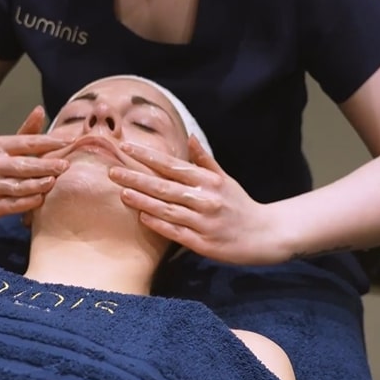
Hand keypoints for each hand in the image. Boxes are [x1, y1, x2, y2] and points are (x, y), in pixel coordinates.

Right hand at [0, 106, 71, 220]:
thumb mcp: (6, 146)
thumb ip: (27, 132)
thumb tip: (40, 110)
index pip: (27, 142)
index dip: (49, 141)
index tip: (70, 141)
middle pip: (23, 165)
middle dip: (45, 165)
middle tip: (65, 165)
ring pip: (18, 186)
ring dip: (38, 184)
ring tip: (54, 181)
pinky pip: (13, 205)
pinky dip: (28, 202)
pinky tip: (41, 198)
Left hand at [108, 135, 285, 264]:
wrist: (267, 235)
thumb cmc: (240, 204)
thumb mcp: (225, 179)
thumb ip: (204, 160)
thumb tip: (190, 136)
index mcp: (208, 181)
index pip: (172, 165)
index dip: (148, 156)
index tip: (126, 148)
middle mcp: (205, 199)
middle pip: (164, 186)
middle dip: (136, 177)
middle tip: (112, 170)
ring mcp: (203, 222)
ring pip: (167, 209)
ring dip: (142, 200)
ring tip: (121, 191)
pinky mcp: (203, 244)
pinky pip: (176, 232)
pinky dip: (158, 224)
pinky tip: (141, 216)